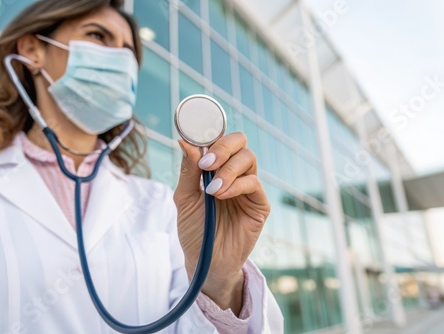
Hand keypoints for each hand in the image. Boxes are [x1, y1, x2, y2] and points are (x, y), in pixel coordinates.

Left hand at [174, 132, 269, 314]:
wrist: (205, 262)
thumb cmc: (194, 230)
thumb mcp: (184, 199)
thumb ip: (187, 171)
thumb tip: (184, 141)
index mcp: (215, 168)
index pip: (219, 139)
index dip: (210, 133)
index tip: (196, 135)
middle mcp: (233, 173)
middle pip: (239, 141)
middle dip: (223, 146)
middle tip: (207, 163)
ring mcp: (248, 187)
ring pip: (248, 158)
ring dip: (228, 169)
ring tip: (212, 189)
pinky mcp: (259, 204)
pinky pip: (253, 182)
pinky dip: (236, 185)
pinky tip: (221, 196)